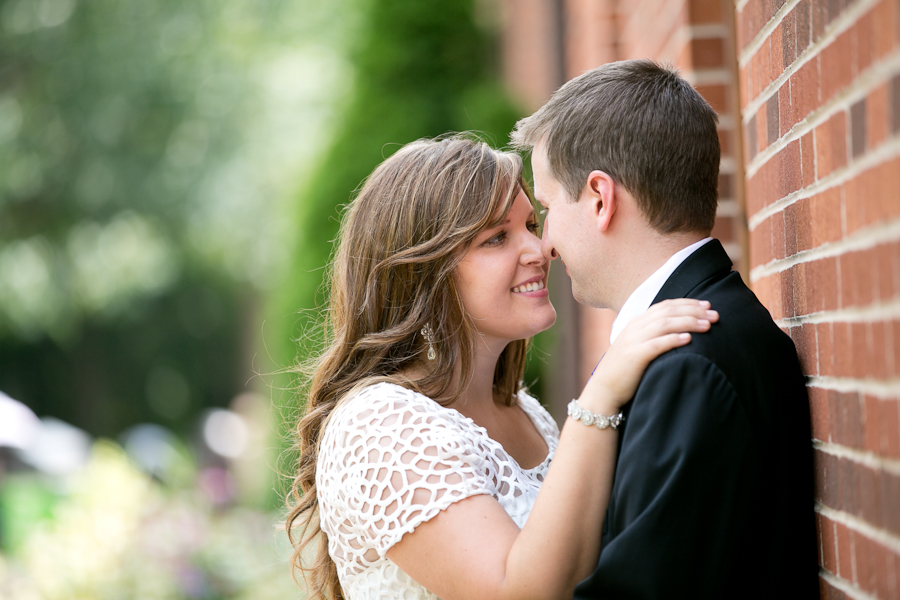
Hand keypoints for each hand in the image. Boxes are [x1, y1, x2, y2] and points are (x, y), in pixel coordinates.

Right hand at [578, 299, 718, 413]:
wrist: (603, 390)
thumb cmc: (624, 371)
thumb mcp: (637, 346)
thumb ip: (652, 336)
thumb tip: (679, 332)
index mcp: (636, 323)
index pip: (665, 306)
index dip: (687, 303)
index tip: (707, 305)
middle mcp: (635, 327)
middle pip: (668, 312)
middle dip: (694, 311)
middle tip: (714, 315)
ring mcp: (633, 340)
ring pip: (664, 324)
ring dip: (688, 322)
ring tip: (707, 325)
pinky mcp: (634, 356)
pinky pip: (656, 344)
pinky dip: (673, 339)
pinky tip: (688, 339)